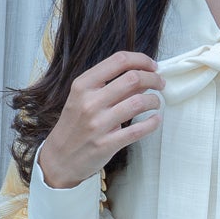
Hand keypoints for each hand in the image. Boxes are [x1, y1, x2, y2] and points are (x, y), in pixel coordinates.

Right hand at [36, 50, 164, 187]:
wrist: (60, 158)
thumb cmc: (74, 125)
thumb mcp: (82, 98)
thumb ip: (107, 85)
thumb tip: (140, 76)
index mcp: (83, 85)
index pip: (119, 61)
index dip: (141, 60)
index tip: (152, 65)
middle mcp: (90, 102)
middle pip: (133, 79)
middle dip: (153, 78)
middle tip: (160, 83)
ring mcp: (98, 124)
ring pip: (138, 103)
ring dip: (154, 100)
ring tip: (156, 102)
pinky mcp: (107, 144)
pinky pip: (138, 130)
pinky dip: (152, 123)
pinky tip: (155, 119)